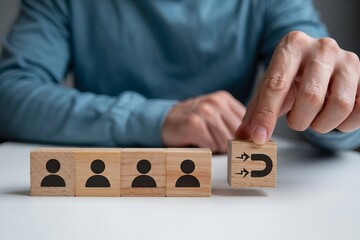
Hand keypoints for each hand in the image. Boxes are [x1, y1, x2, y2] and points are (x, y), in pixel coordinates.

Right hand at [162, 91, 245, 152]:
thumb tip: (254, 141)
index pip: (247, 122)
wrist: (165, 121)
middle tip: (215, 142)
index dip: (242, 137)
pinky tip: (197, 141)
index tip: (237, 144)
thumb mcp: (215, 115)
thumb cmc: (192, 121)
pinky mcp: (194, 124)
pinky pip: (211, 145)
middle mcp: (215, 102)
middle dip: (228, 144)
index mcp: (224, 99)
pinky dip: (205, 148)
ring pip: (225, 141)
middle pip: (237, 134)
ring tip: (205, 140)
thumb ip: (233, 123)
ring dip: (215, 147)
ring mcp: (204, 111)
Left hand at [235, 31, 359, 143]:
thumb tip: (241, 139)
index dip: (266, 115)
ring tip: (314, 118)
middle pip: (311, 98)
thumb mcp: (269, 90)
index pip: (276, 85)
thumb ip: (254, 114)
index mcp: (292, 46)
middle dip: (299, 121)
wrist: (319, 63)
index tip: (259, 137)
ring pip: (339, 105)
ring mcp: (348, 60)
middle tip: (296, 122)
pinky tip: (333, 118)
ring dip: (322, 124)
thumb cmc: (291, 77)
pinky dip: (345, 124)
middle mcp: (322, 47)